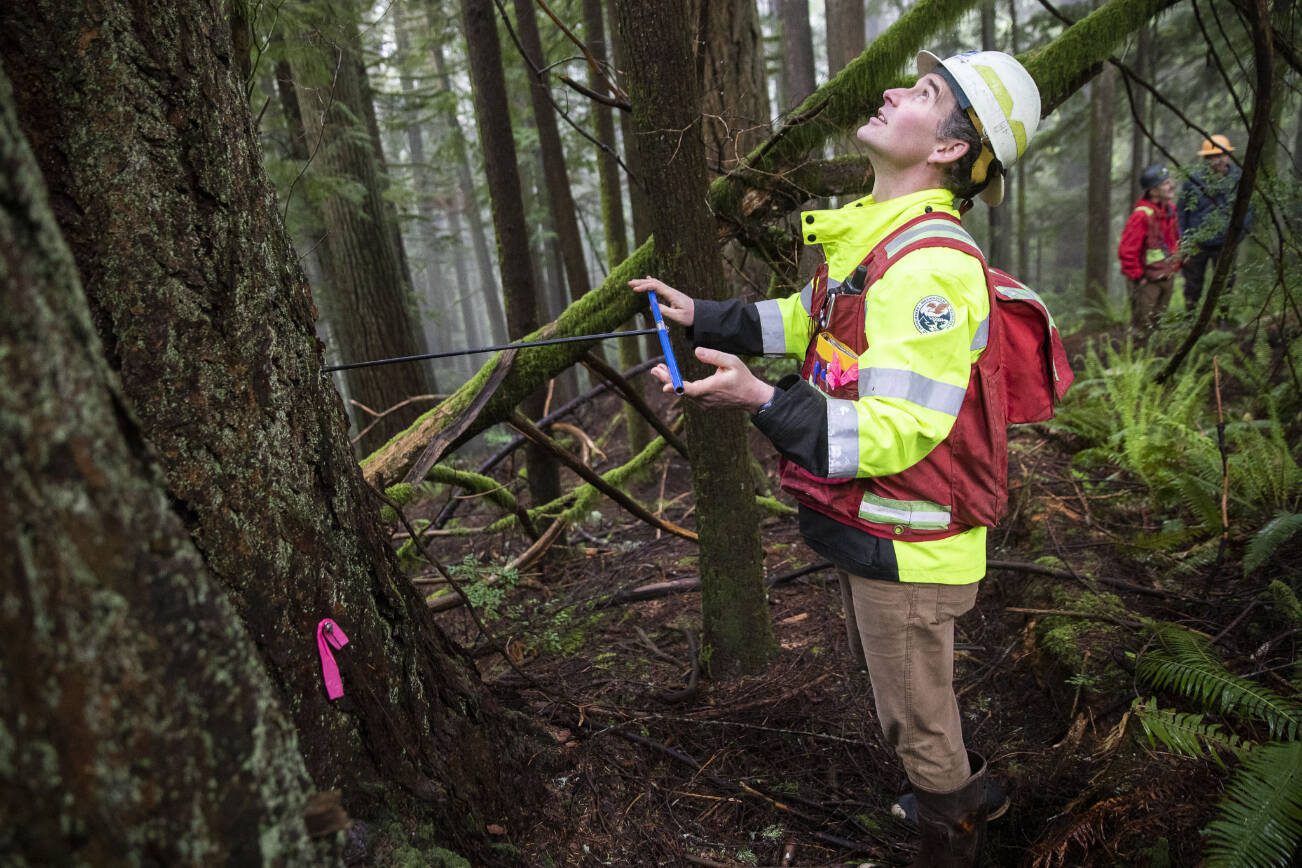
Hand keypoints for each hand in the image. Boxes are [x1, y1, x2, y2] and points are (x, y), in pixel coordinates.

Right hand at [629, 275, 694, 326]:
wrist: (700, 314)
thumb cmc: (689, 316)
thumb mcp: (677, 316)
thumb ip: (665, 311)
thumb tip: (652, 306)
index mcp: (672, 295)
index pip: (656, 287)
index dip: (645, 287)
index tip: (635, 290)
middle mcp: (670, 291)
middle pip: (654, 283)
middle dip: (641, 282)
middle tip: (630, 283)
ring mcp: (671, 292)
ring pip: (656, 284)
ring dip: (644, 283)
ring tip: (634, 283)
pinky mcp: (671, 295)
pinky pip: (659, 286)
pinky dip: (651, 283)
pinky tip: (647, 280)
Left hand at [650, 347, 774, 411]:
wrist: (752, 397)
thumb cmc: (743, 378)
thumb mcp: (732, 362)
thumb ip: (714, 356)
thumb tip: (697, 351)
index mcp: (711, 388)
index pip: (690, 389)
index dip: (676, 387)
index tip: (664, 385)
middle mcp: (705, 399)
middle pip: (682, 391)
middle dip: (667, 379)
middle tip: (655, 369)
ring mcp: (705, 404)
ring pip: (684, 393)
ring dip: (672, 381)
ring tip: (660, 369)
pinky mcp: (705, 404)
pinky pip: (690, 395)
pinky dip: (680, 386)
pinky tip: (673, 377)